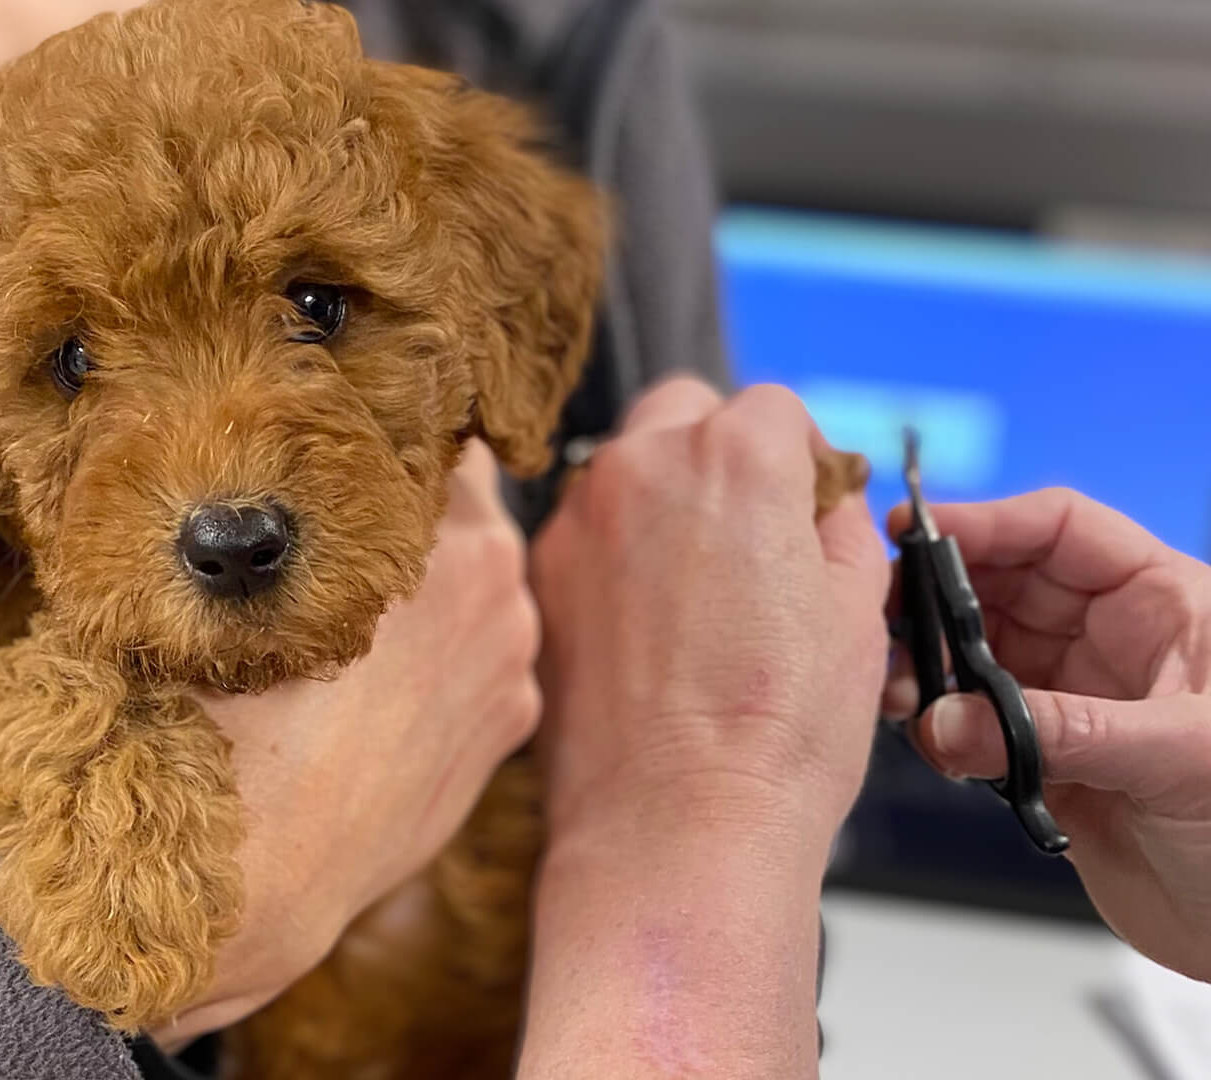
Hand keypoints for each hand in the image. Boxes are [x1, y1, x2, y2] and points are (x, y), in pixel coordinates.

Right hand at [152, 439, 541, 1043]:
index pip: (444, 443)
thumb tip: (268, 481)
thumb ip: (278, 517)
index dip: (390, 444)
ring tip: (343, 627)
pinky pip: (475, 669)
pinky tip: (368, 695)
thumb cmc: (222, 718)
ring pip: (475, 597)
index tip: (346, 456)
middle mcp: (503, 592)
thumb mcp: (230, 585)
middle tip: (332, 540)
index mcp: (451, 532)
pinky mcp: (503, 739)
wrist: (249, 874)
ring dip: (426, 600)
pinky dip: (437, 670)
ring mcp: (511, 671)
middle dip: (408, 525)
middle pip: (466, 519)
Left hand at [531, 378, 889, 843]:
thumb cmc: (776, 733)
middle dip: (721, 455)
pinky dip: (615, 555)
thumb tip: (822, 499)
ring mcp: (578, 519)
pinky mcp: (539, 576)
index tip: (807, 512)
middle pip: (686, 415)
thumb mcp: (858, 611)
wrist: (674, 823)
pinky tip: (648, 627)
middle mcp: (642, 467)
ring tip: (698, 595)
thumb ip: (839, 524)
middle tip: (751, 538)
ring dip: (663, 502)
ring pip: (626, 470)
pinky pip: (585, 533)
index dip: (801, 461)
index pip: (774, 411)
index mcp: (736, 456)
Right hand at [888, 488, 1210, 981]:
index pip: (1063, 530)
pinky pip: (973, 728)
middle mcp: (1113, 644)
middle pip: (1002, 585)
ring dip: (931, 668)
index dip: (989, 522)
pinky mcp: (1047, 765)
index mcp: (1164, 606)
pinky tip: (930, 740)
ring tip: (905, 693)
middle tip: (883, 615)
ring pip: (976, 656)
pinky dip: (940, 731)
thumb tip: (952, 721)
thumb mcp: (1182, 757)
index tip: (917, 533)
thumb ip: (1061, 732)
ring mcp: (1075, 703)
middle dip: (938, 596)